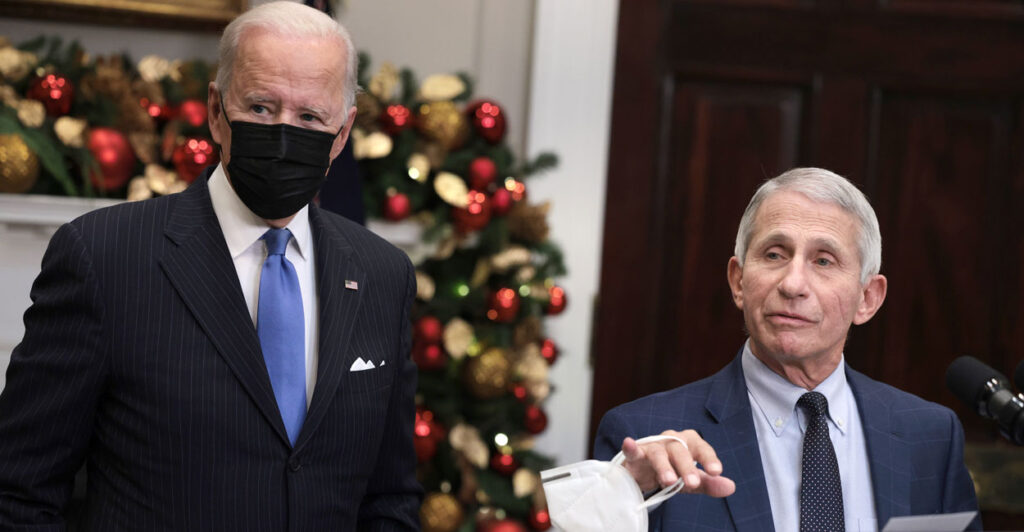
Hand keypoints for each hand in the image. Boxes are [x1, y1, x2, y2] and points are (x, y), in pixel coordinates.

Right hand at [620, 429, 735, 497]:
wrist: (645, 472)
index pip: (701, 448)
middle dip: (687, 467)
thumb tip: (730, 486)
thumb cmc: (674, 471)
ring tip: (669, 481)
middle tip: (692, 483)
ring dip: (664, 466)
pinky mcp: (636, 455)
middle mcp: (671, 440)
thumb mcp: (693, 480)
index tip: (716, 471)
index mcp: (689, 443)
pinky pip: (634, 450)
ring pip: (659, 454)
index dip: (708, 459)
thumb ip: (710, 483)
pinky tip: (629, 443)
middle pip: (680, 451)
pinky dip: (631, 447)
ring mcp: (653, 446)